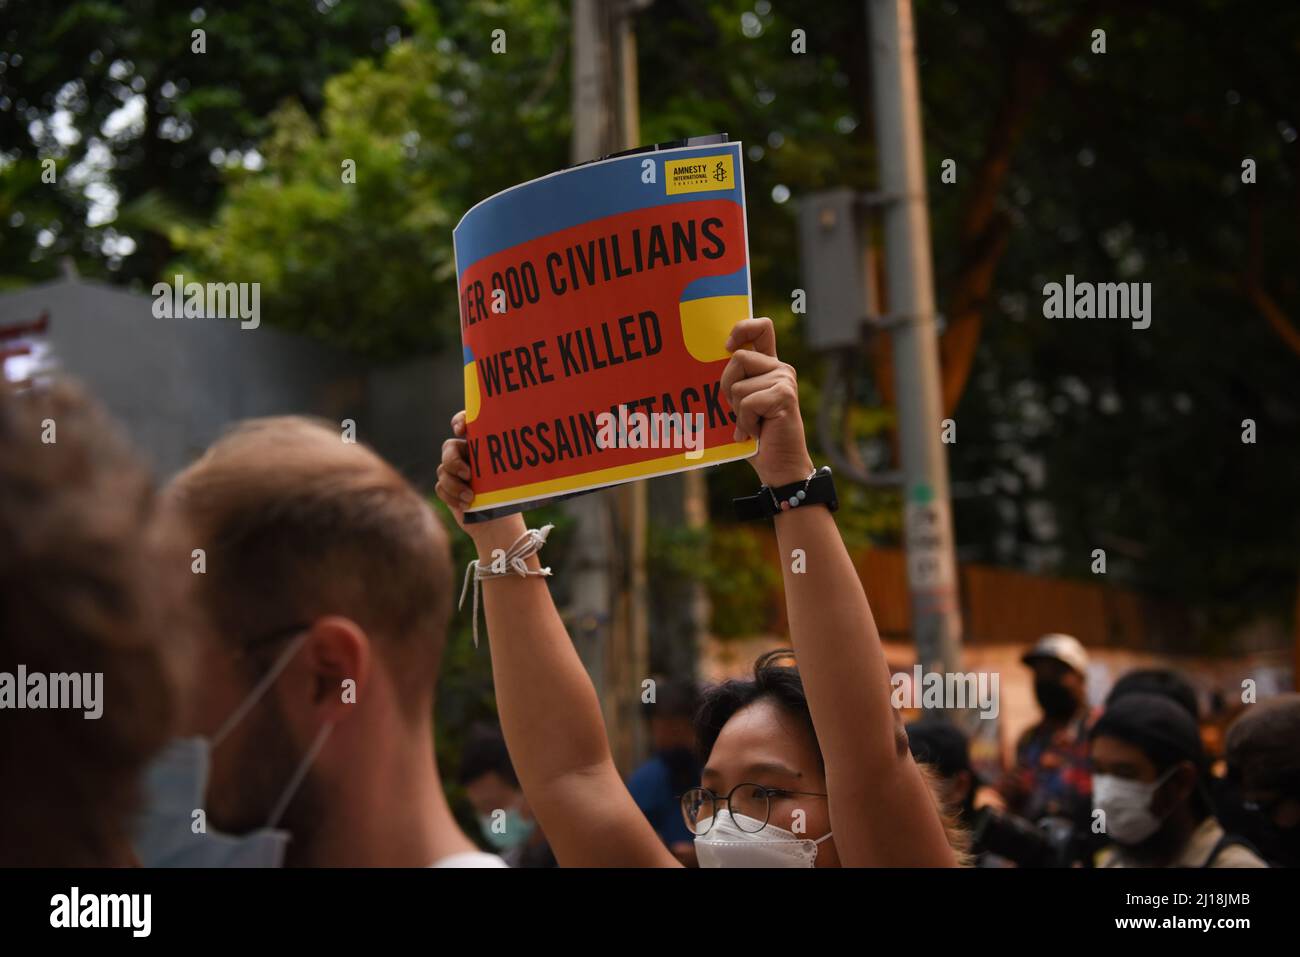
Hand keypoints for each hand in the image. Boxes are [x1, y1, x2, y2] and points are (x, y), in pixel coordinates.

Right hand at [436, 411, 524, 546]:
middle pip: (448, 447)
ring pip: (443, 469)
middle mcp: (466, 455)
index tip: (461, 429)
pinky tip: (466, 504)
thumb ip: (507, 461)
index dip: (459, 421)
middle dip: (454, 460)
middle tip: (469, 474)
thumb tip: (520, 444)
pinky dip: (451, 496)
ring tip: (470, 497)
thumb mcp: (511, 476)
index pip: (466, 423)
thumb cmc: (509, 497)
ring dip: (454, 484)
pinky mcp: (447, 489)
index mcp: (481, 445)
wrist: (500, 524)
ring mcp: (455, 472)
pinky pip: (440, 487)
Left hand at [720, 317, 813, 486]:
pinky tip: (758, 432)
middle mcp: (780, 368)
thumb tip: (700, 363)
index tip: (727, 346)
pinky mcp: (784, 395)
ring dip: (738, 411)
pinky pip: (747, 402)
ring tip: (753, 424)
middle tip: (742, 412)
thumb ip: (733, 382)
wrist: (778, 466)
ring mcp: (784, 380)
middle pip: (737, 358)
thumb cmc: (755, 437)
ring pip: (738, 385)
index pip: (761, 329)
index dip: (743, 328)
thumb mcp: (739, 405)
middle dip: (727, 388)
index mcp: (769, 366)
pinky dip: (745, 422)